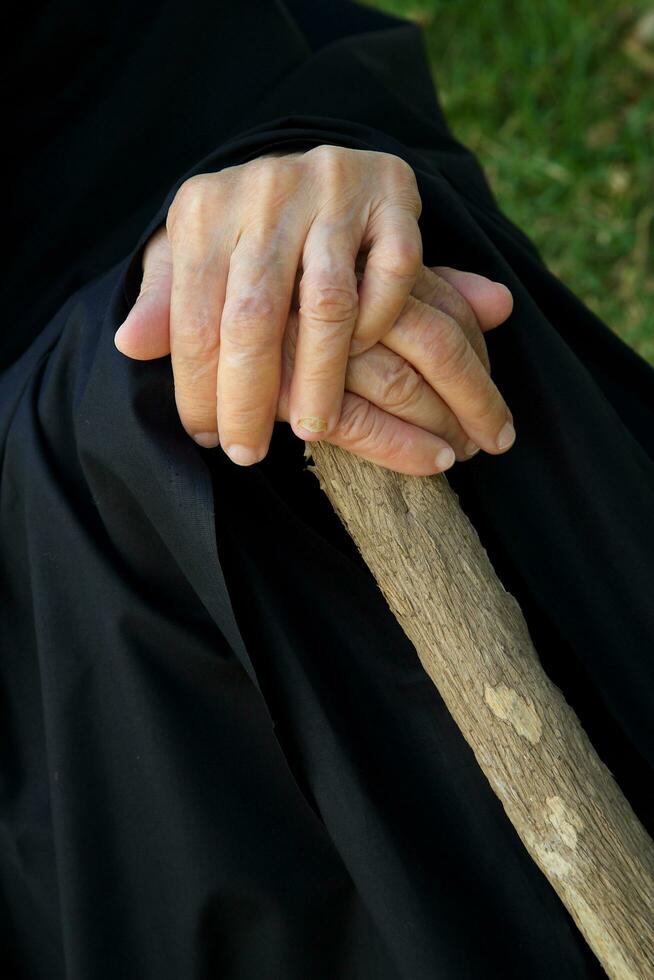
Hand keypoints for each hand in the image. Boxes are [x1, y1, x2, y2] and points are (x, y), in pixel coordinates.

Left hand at [114, 146, 513, 463]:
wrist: (324, 164)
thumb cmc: (249, 229)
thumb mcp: (197, 253)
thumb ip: (164, 300)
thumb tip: (128, 345)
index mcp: (204, 207)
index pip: (195, 316)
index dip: (198, 387)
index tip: (206, 436)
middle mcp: (265, 190)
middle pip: (254, 315)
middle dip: (249, 397)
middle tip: (249, 453)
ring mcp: (332, 189)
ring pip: (327, 303)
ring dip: (319, 378)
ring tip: (310, 431)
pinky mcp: (392, 195)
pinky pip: (392, 273)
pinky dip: (377, 322)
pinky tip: (359, 358)